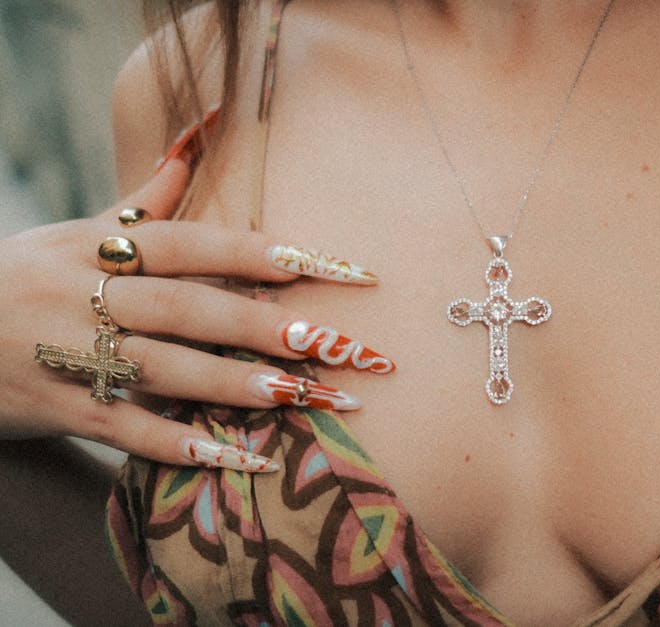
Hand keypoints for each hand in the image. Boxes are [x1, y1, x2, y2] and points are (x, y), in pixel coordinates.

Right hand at [0, 159, 393, 471]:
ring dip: (232, 385)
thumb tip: (194, 145)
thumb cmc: (19, 277)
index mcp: (95, 247)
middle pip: (186, 308)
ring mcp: (68, 355)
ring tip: (296, 396)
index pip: (189, 244)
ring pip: (162, 369)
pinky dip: (179, 446)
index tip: (319, 266)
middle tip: (330, 342)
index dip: (254, 254)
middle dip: (260, 326)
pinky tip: (236, 458)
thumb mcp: (71, 233)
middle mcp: (85, 295)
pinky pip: (125, 430)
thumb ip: (142, 202)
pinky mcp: (56, 409)